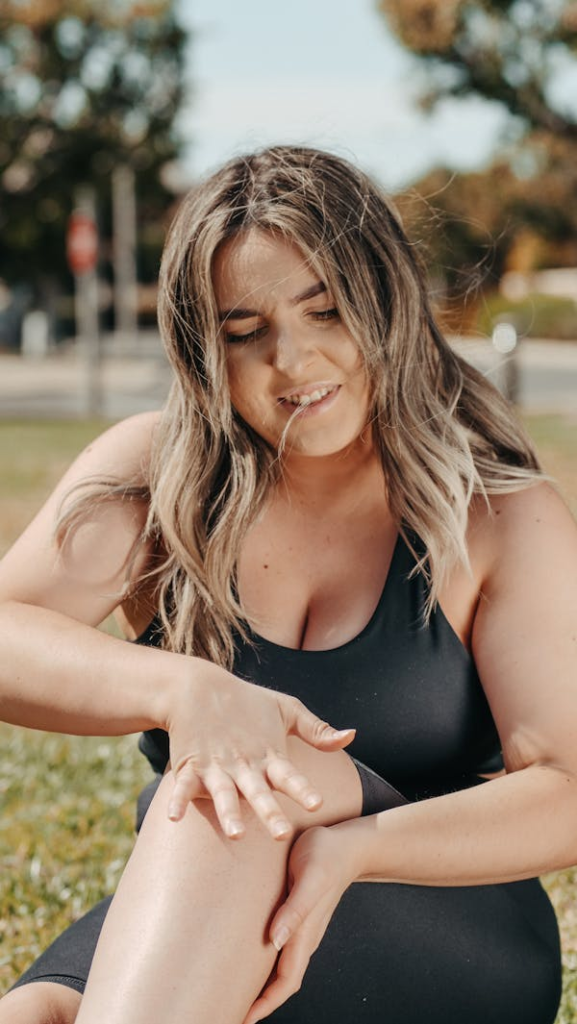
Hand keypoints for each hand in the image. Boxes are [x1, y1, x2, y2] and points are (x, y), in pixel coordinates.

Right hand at [164, 660, 354, 838]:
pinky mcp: (190, 765)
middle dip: (269, 813)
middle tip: (281, 834)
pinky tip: (174, 817)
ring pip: (223, 793)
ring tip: (236, 834)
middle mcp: (244, 764)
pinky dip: (178, 800)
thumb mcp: (287, 708)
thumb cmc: (248, 701)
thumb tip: (352, 736)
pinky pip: (183, 785)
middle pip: (258, 792)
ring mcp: (216, 766)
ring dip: (228, 813)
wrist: (199, 687)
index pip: (289, 775)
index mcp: (269, 754)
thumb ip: (317, 730)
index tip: (317, 804)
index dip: (302, 790)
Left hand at [243, 823, 359, 1023]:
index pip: (286, 982)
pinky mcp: (297, 916)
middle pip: (282, 982)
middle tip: (229, 1014)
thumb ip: (295, 908)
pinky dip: (265, 964)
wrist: (348, 843)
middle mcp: (303, 937)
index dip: (266, 1004)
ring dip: (261, 986)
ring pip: (281, 969)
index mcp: (306, 934)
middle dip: (260, 1004)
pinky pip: (281, 950)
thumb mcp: (310, 876)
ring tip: (233, 995)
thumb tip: (275, 940)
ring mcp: (302, 929)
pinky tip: (248, 959)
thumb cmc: (325, 854)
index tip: (243, 1020)